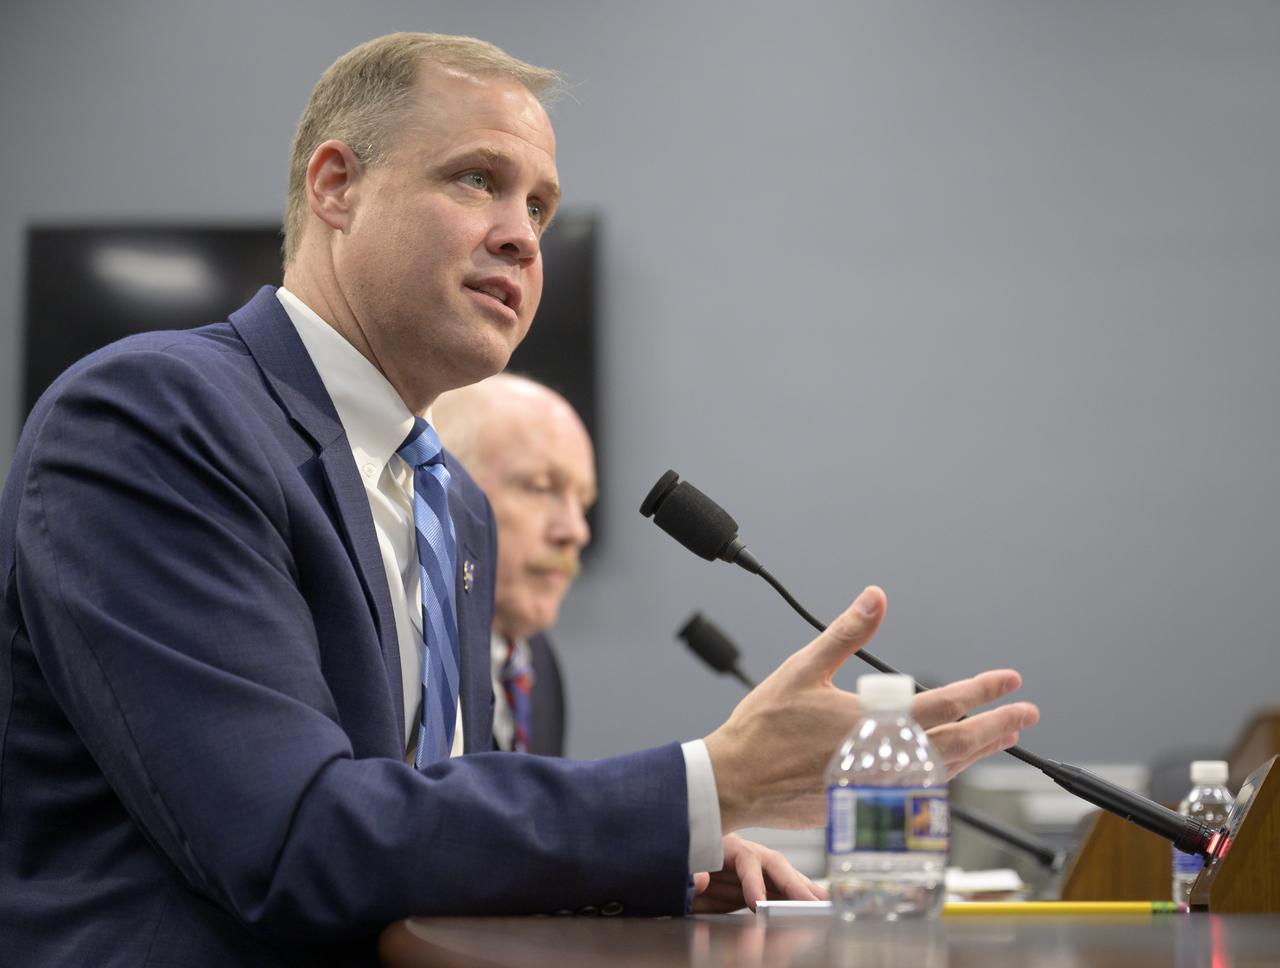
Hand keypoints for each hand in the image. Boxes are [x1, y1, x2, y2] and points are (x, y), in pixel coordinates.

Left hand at [693, 834, 825, 912]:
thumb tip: (702, 878)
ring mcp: (759, 868)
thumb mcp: (678, 867)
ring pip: (787, 876)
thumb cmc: (683, 864)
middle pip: (776, 865)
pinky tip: (818, 906)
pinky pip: (785, 891)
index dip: (753, 881)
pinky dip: (801, 898)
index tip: (757, 903)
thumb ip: (688, 873)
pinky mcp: (764, 884)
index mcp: (726, 846)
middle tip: (812, 904)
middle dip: (795, 885)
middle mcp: (748, 854)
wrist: (684, 865)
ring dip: (806, 891)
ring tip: (826, 906)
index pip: (746, 860)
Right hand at [703, 586, 1038, 830]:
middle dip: (997, 727)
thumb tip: (876, 598)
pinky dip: (945, 774)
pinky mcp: (867, 804)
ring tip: (1001, 737)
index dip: (982, 691)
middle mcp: (884, 759)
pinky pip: (920, 790)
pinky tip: (951, 764)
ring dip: (977, 751)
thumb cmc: (763, 728)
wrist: (736, 782)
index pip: (944, 705)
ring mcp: (879, 787)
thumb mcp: (803, 669)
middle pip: (957, 744)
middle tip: (1026, 714)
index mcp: (872, 722)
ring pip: (943, 771)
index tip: (1009, 680)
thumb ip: (846, 633)